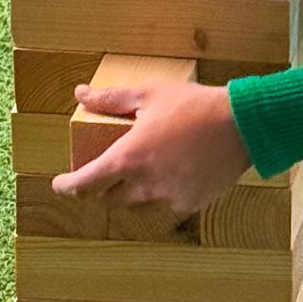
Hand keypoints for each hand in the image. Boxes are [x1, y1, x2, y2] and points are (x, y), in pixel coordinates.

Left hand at [54, 79, 252, 224]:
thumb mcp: (149, 93)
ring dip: (128, 194)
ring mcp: (167, 198)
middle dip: (100, 188)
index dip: (67, 186)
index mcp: (128, 158)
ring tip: (137, 174)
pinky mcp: (189, 204)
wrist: (242, 125)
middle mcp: (143, 185)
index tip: (60, 184)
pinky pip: (163, 208)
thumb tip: (81, 94)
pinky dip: (158, 197)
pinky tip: (167, 178)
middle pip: (108, 199)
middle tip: (103, 173)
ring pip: (135, 206)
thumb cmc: (194, 105)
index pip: (84, 184)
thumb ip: (111, 99)